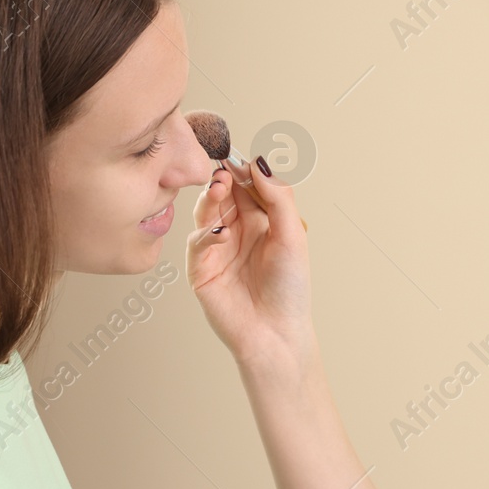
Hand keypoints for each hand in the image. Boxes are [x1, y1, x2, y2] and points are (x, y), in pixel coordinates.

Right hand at [185, 156, 313, 368]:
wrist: (275, 333)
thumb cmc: (290, 289)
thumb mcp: (293, 236)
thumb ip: (278, 198)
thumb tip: (259, 163)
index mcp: (260, 221)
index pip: (245, 185)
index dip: (240, 170)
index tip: (235, 155)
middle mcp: (236, 231)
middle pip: (222, 194)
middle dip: (221, 180)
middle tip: (223, 171)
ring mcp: (216, 248)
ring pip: (205, 213)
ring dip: (210, 199)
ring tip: (219, 190)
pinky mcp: (200, 269)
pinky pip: (196, 243)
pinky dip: (204, 234)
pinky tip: (219, 232)